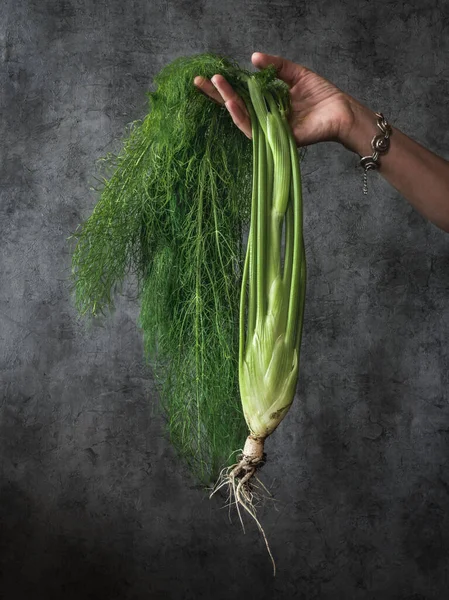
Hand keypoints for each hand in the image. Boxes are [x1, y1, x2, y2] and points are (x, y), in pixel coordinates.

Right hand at [194, 52, 355, 147]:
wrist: (341, 111)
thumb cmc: (322, 96)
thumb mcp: (296, 74)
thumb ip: (276, 66)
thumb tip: (253, 57)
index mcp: (268, 104)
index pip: (241, 95)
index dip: (224, 87)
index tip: (208, 75)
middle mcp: (265, 118)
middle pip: (235, 108)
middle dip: (216, 95)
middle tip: (199, 81)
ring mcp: (269, 130)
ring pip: (241, 118)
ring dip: (227, 102)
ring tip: (216, 87)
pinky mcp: (274, 138)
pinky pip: (253, 130)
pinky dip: (241, 117)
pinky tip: (232, 103)